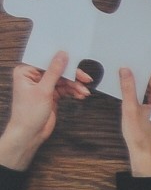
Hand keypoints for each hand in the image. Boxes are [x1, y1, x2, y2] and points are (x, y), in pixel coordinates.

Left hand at [0, 51, 90, 171]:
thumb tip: (62, 55)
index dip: (62, 62)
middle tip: (85, 79)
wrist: (30, 133)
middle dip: (72, 77)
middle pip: (58, 71)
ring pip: (63, 81)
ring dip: (75, 86)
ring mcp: (43, 86)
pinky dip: (73, 92)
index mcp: (26, 72)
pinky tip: (80, 95)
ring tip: (84, 92)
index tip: (76, 63)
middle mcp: (34, 77)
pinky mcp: (51, 95)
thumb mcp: (43, 90)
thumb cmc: (28, 113)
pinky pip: (65, 89)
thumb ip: (54, 71)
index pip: (47, 62)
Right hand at [116, 67, 150, 175]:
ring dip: (140, 86)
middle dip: (142, 77)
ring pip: (149, 93)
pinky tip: (129, 92)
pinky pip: (147, 100)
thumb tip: (125, 71)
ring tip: (127, 76)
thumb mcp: (130, 108)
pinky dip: (139, 95)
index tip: (136, 63)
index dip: (146, 71)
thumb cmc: (139, 134)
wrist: (142, 153)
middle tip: (130, 67)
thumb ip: (128, 88)